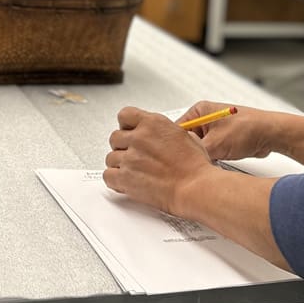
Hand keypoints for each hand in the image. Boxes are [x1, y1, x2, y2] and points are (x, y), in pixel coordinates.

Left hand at [103, 106, 218, 215]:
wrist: (195, 188)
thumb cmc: (195, 167)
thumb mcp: (185, 136)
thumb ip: (166, 132)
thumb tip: (161, 135)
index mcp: (153, 123)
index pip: (125, 115)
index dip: (126, 126)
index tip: (129, 133)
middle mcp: (139, 138)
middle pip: (115, 137)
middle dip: (122, 147)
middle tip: (133, 156)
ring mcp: (130, 157)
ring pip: (110, 158)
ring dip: (119, 165)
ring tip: (134, 173)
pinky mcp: (125, 177)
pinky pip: (108, 176)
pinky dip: (115, 181)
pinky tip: (126, 183)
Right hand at [178, 101, 303, 169]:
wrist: (272, 134)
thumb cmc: (249, 129)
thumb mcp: (215, 144)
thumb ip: (195, 153)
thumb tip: (182, 164)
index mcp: (200, 110)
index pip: (177, 129)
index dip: (175, 145)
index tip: (172, 159)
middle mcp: (206, 117)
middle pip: (187, 140)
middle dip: (191, 152)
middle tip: (193, 162)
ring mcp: (214, 129)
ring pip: (199, 148)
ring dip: (203, 156)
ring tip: (210, 160)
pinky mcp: (222, 139)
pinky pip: (210, 151)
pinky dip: (212, 158)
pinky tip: (216, 162)